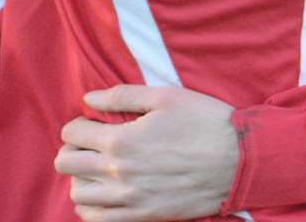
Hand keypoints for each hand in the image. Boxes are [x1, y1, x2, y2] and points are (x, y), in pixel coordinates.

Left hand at [55, 85, 238, 221]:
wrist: (238, 160)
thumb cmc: (204, 122)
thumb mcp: (164, 97)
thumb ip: (121, 96)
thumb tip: (89, 99)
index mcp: (121, 140)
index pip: (72, 133)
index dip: (78, 123)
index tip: (91, 122)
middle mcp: (119, 173)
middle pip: (66, 165)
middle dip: (71, 149)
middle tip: (90, 143)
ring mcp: (130, 200)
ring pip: (78, 196)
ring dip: (81, 179)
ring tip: (98, 169)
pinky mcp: (143, 217)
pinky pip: (98, 221)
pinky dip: (93, 208)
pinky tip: (106, 193)